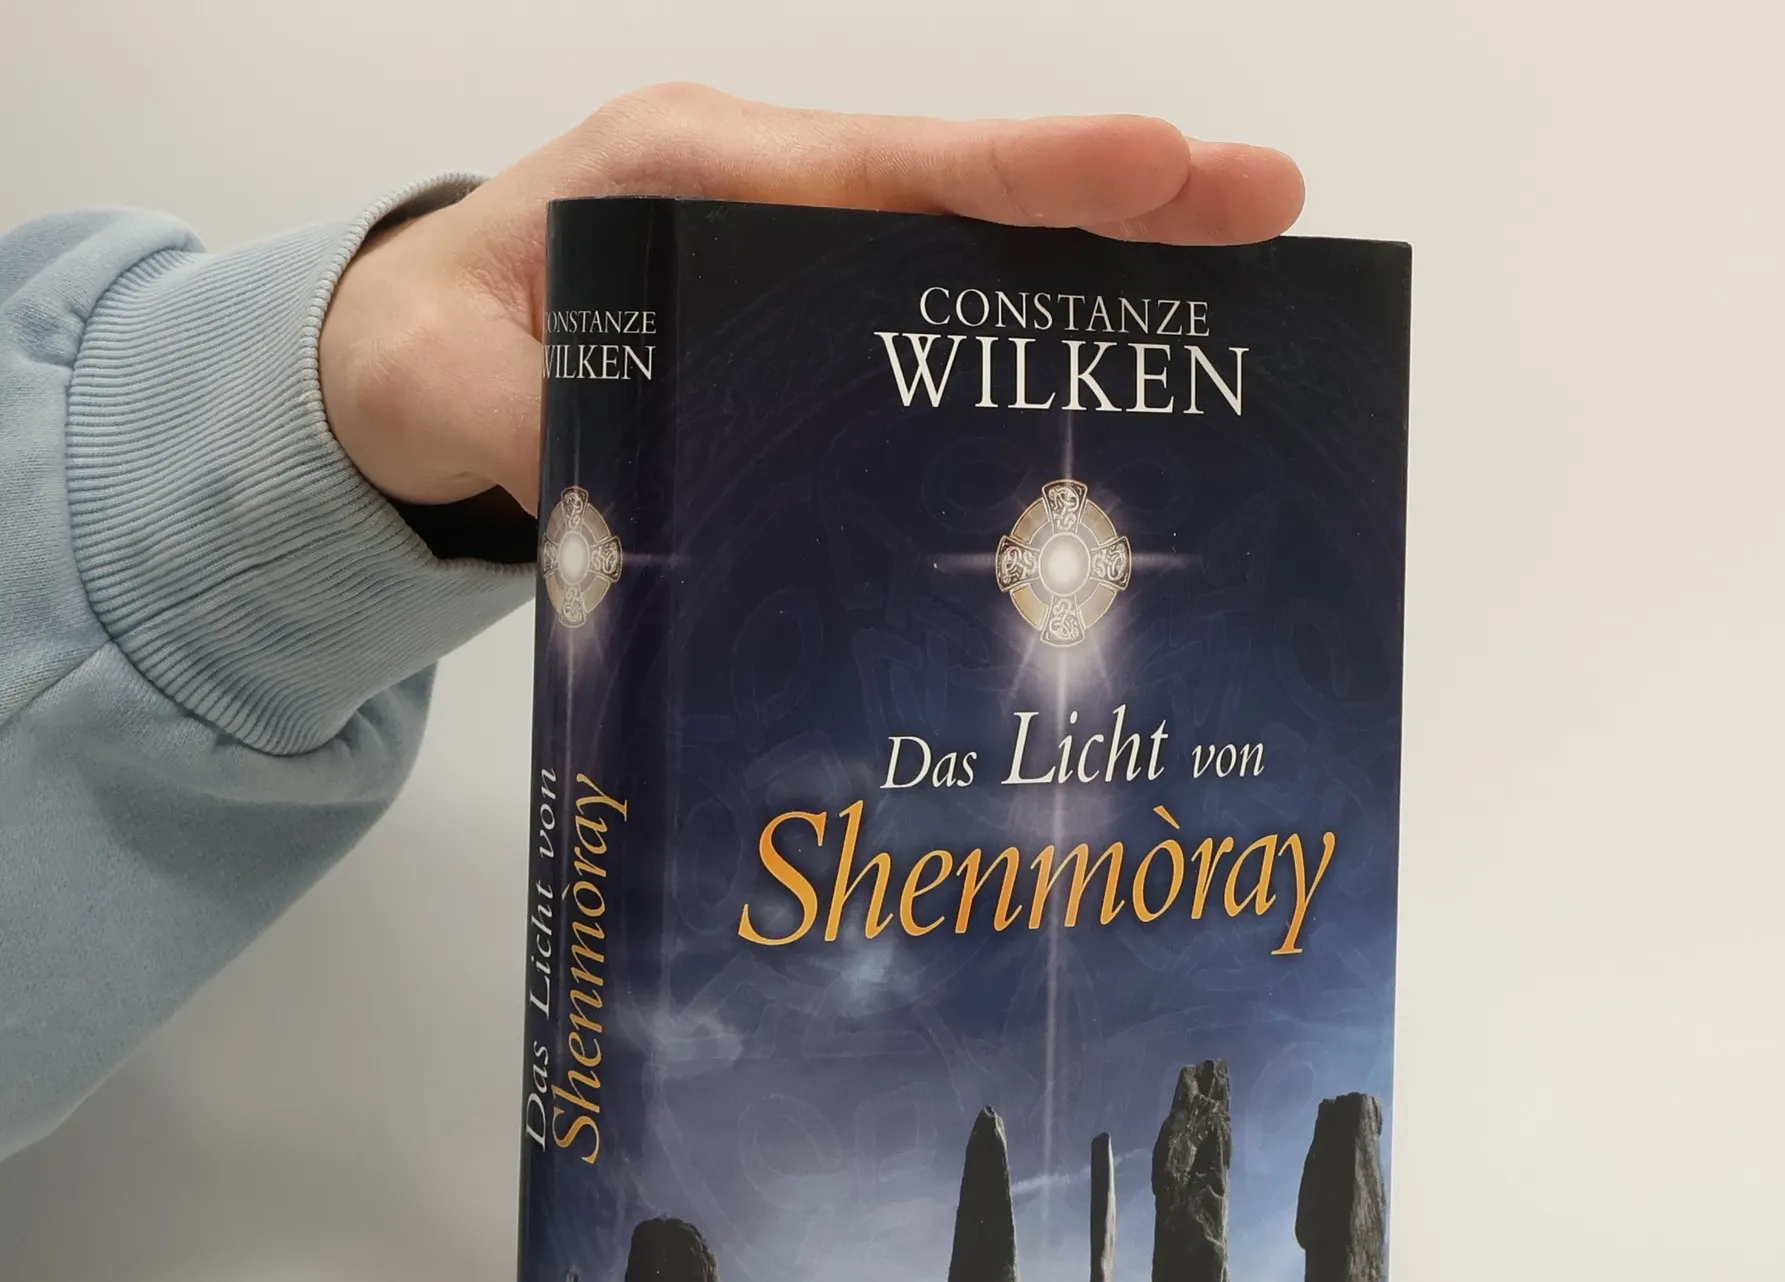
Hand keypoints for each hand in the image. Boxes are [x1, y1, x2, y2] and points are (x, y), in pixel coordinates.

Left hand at [318, 85, 1304, 514]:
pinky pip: (934, 321)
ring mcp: (799, 261)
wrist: (411, 354)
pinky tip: (1115, 385)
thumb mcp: (449, 390)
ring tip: (1238, 293)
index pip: (885, 171)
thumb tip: (642, 510)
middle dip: (1116, 203)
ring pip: (970, 257)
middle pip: (965, 197)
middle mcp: (769, 201)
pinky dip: (1030, 340)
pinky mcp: (812, 328)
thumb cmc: (433, 345)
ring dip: (1099, 273)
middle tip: (1267, 204)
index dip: (1026, 176)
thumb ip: (542, 434)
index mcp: (690, 176)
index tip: (1157, 162)